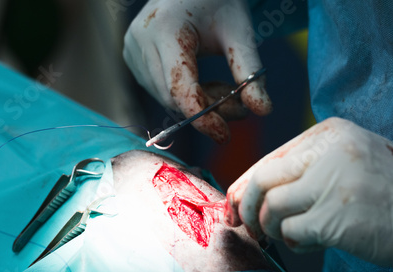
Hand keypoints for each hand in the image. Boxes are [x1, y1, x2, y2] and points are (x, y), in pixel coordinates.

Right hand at [123, 0, 271, 142]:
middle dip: (207, 111)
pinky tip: (203, 82)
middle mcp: (140, 41)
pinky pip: (159, 91)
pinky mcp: (131, 57)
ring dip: (197, 105)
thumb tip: (263, 111)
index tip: (225, 135)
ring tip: (224, 89)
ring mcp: (131, 50)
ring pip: (165, 98)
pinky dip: (184, 96)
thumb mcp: (239, 32)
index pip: (180, 87)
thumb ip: (249, 71)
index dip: (203, 117)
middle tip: (239, 108)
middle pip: (173, 97)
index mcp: (166, 29)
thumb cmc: (219, 3)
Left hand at [226, 117, 392, 265]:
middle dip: (245, 205)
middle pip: (263, 180)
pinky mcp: (335, 219)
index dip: (245, 183)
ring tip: (286, 233)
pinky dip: (293, 243)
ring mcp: (332, 185)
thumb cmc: (386, 191)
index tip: (235, 201)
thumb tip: (248, 189)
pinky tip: (310, 242)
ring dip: (271, 227)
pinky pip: (291, 233)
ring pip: (272, 209)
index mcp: (330, 133)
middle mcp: (329, 153)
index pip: (271, 159)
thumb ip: (305, 168)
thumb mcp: (347, 162)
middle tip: (243, 222)